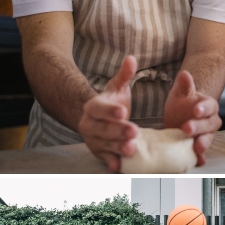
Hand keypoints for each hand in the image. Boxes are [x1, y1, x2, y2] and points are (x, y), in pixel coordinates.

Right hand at [79, 55, 139, 171]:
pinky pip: (102, 158)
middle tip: (134, 132)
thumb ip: (125, 75)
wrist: (95, 119)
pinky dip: (110, 162)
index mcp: (93, 106)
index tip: (123, 111)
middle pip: (102, 128)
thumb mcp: (117, 87)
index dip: (110, 110)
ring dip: (116, 148)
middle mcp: (90, 123)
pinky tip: (118, 166)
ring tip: (131, 149)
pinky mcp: (97, 151)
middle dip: (118, 131)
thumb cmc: (111, 103)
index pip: (100, 108)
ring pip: (103, 144)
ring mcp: (92, 139)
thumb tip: (132, 58)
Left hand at [161, 68, 221, 166]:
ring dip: (203, 143)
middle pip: (209, 124)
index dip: (203, 108)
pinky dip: (200, 157)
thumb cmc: (182, 103)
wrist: (181, 116)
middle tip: (186, 129)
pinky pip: (202, 152)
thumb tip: (184, 74)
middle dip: (199, 127)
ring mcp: (206, 134)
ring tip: (197, 148)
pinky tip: (197, 160)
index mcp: (208, 106)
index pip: (209, 106)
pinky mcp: (199, 145)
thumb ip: (185, 85)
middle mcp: (210, 121)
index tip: (195, 110)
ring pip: (208, 139)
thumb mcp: (181, 93)